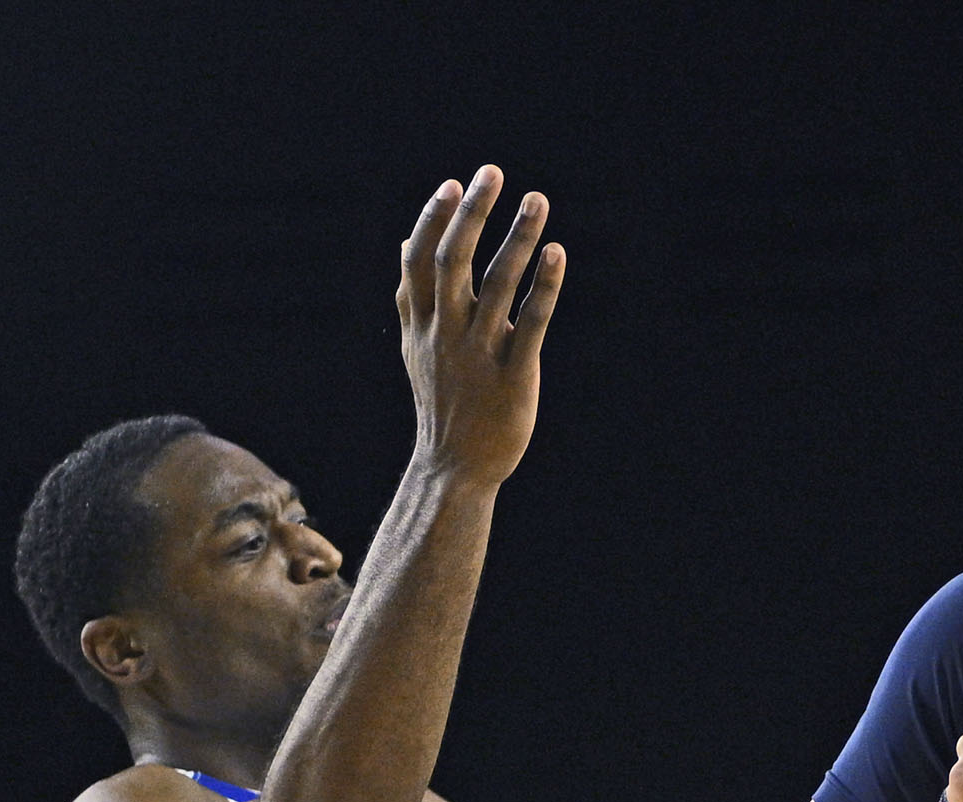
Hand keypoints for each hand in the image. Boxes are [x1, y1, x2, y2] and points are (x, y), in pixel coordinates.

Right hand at [395, 165, 564, 485]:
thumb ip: (415, 294)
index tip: (452, 185)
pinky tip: (558, 254)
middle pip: (453, 260)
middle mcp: (446, 332)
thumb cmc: (443, 402)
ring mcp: (479, 352)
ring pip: (497, 284)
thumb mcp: (418, 346)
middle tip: (492, 172)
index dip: (434, 219)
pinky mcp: (514, 374)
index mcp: (421, 324)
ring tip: (538, 200)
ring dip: (518, 237)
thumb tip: (405, 242)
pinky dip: (545, 286)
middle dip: (472, 212)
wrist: (455, 467)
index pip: (420, 260)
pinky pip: (532, 323)